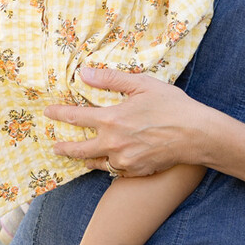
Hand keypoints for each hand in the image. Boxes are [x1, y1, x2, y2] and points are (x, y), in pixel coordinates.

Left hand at [45, 67, 206, 176]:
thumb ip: (110, 79)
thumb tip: (84, 73)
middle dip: (64, 147)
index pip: (76, 117)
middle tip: (54, 146)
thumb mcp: (142, 84)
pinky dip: (109, 164)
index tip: (48, 112)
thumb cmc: (172, 106)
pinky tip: (109, 160)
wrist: (196, 135)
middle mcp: (113, 143)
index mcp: (112, 120)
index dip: (59, 114)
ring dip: (86, 158)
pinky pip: (115, 170)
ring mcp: (124, 161)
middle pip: (79, 149)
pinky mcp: (136, 172)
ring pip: (97, 162)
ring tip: (80, 156)